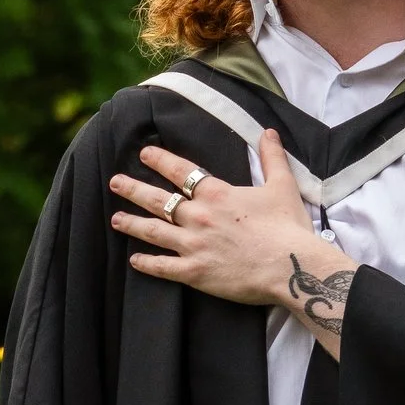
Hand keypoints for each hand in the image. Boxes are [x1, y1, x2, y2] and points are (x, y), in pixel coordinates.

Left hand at [109, 131, 358, 345]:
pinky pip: (163, 267)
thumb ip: (272, 157)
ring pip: (153, 231)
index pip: (180, 171)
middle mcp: (198, 216)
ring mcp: (193, 245)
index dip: (160, 160)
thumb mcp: (282, 185)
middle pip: (158, 200)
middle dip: (133, 189)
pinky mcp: (195, 272)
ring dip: (132, 223)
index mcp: (216, 194)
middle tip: (114, 182)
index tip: (143, 154)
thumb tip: (269, 132)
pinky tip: (134, 260)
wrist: (290, 266)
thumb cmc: (288, 226)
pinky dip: (146, 263)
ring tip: (115, 219)